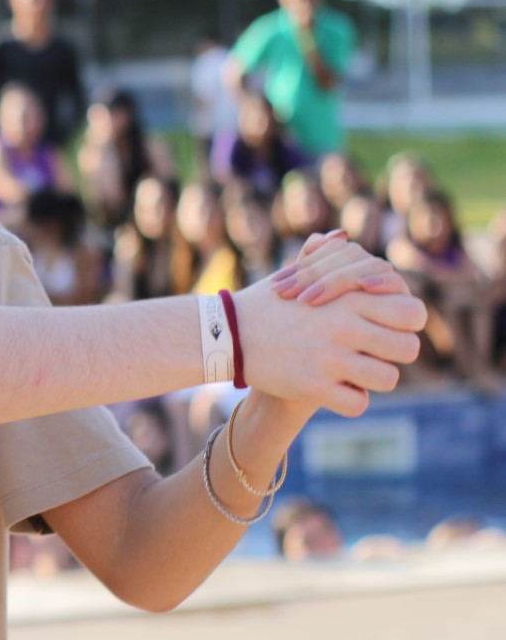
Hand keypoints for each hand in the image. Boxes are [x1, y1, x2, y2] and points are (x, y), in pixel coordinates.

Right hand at [232, 240, 425, 414]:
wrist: (226, 334)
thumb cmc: (267, 303)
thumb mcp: (295, 272)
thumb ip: (327, 256)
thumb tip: (340, 236)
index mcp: (348, 299)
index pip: (413, 313)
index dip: (406, 323)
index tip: (387, 327)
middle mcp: (344, 327)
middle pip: (409, 348)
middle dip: (395, 352)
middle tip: (375, 353)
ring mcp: (329, 359)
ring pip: (388, 379)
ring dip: (374, 378)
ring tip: (355, 372)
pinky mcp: (313, 387)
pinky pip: (358, 403)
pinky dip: (350, 399)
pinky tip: (336, 389)